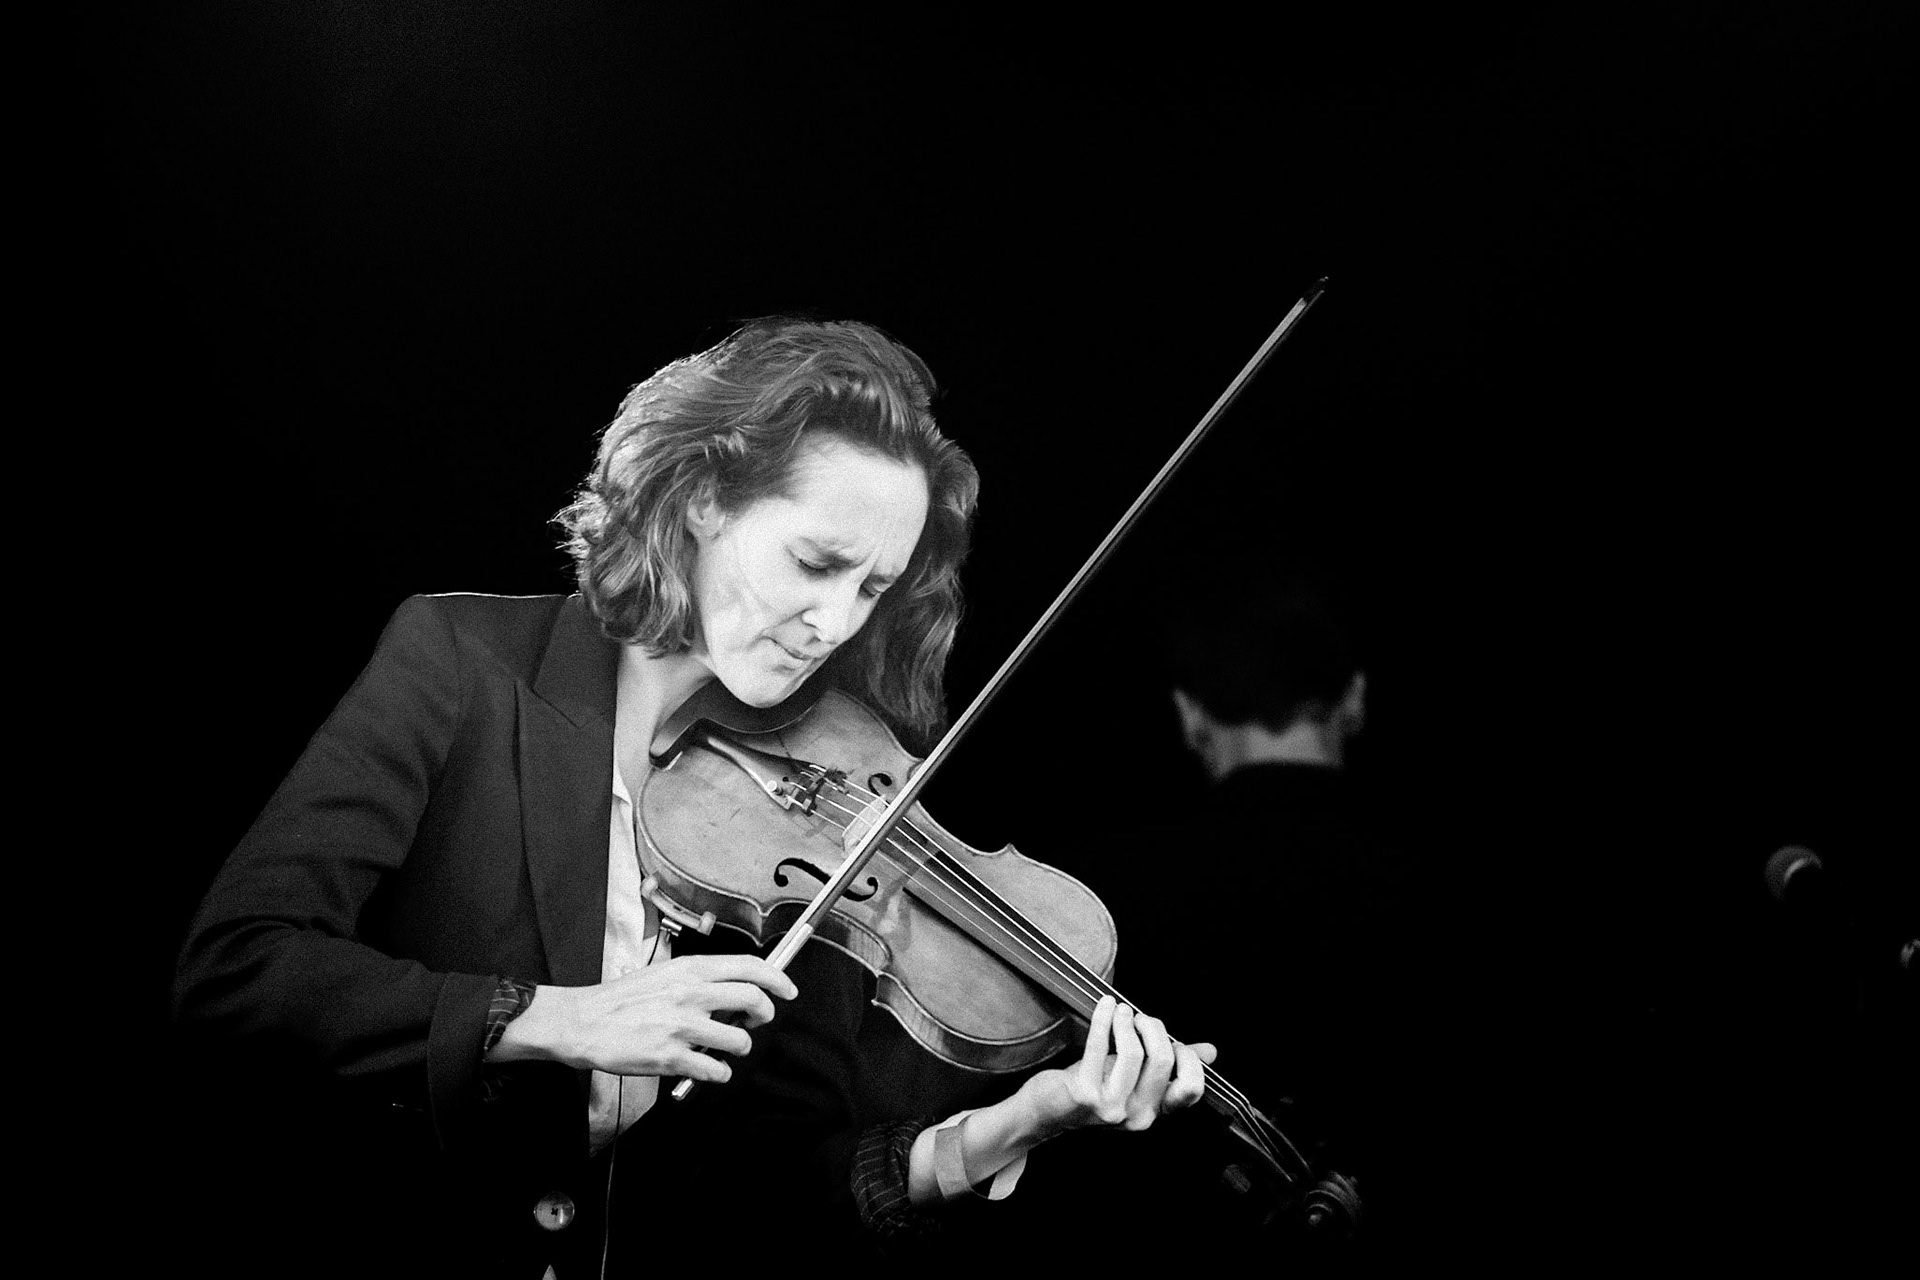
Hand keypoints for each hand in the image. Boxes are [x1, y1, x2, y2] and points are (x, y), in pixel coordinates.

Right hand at [488, 953, 797, 1082]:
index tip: (789, 990)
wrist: (582, 1021)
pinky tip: (708, 1070)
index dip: (778, 979)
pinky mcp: (670, 1057)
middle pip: (754, 1000)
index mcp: (689, 970)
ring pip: (739, 1040)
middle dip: (765, 1014)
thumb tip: (734, 989)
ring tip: (725, 1048)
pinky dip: (718, 1074)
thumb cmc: (621, 999)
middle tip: (757, 1021)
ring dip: (739, 1047)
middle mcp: (691, 994)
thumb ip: (699, 980)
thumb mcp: (664, 975)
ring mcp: (682, 1027)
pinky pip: (713, 1071)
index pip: (749, 966)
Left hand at [1018, 994, 1216, 1138]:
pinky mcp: (1085, 1095)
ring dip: (1127, 1021)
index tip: (1173, 1038)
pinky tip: (1105, 1006)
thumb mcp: (1134, 1079)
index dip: (1189, 1058)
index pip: (1190, 1090)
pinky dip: (1104, 1019)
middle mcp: (1137, 1115)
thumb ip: (1170, 1066)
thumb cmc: (1092, 1088)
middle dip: (1153, 1028)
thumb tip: (1210, 1052)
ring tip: (1121, 1011)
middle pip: (1163, 1060)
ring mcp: (1111, 1108)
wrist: (1047, 1110)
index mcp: (1154, 1111)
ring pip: (1134, 1052)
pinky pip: (1099, 1046)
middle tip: (1139, 1018)